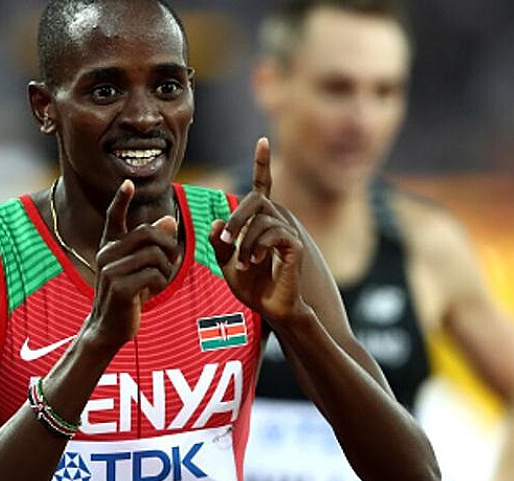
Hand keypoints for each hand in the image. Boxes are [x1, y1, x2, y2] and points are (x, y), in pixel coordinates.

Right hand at [83, 179, 179, 350]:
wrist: (109, 327)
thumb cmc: (126, 295)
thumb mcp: (139, 268)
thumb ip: (152, 245)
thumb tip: (169, 220)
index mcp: (109, 246)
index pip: (113, 217)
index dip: (120, 200)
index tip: (128, 184)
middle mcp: (106, 254)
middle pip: (147, 233)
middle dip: (168, 245)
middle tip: (172, 262)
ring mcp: (111, 270)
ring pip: (155, 255)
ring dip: (166, 269)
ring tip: (161, 280)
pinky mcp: (119, 287)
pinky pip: (154, 274)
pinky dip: (161, 283)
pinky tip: (154, 291)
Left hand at [209, 137, 306, 322]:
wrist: (271, 307)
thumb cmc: (251, 285)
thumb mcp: (226, 262)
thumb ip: (219, 241)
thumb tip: (218, 221)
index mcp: (261, 221)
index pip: (264, 186)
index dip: (263, 165)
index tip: (262, 141)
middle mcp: (277, 221)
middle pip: (256, 200)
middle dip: (237, 217)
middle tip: (226, 239)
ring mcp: (288, 232)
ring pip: (261, 221)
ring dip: (245, 242)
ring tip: (244, 263)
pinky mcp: (295, 246)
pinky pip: (274, 234)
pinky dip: (259, 247)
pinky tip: (256, 262)